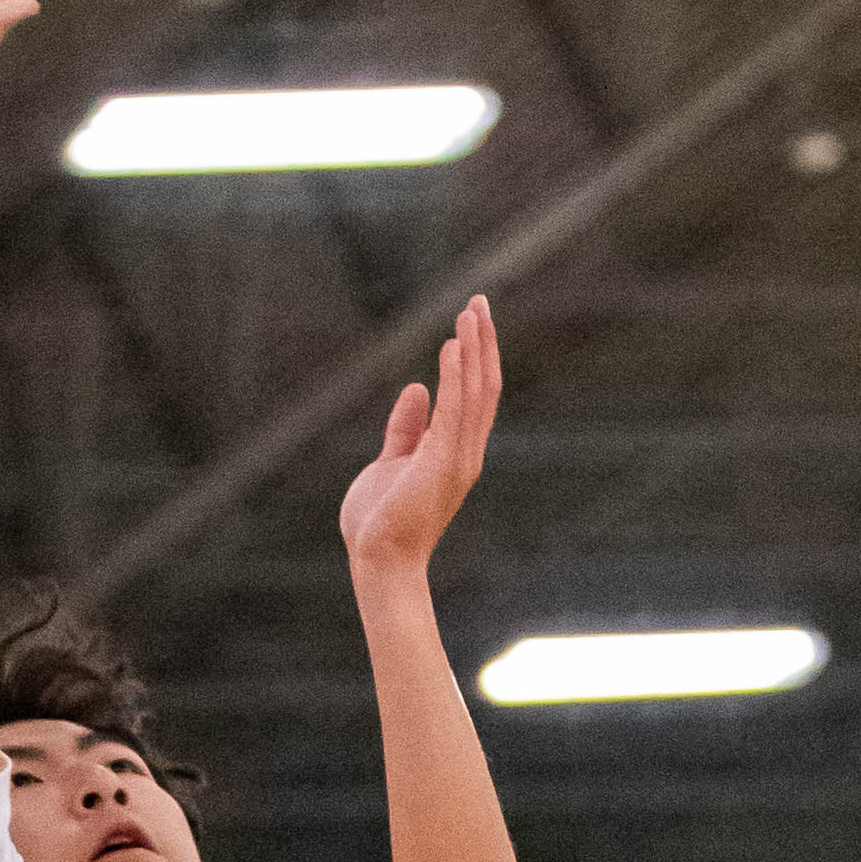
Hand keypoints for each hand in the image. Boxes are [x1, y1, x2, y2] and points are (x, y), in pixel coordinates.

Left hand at [340, 295, 501, 576]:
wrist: (378, 560)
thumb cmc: (381, 521)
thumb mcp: (392, 461)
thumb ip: (406, 427)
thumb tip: (417, 389)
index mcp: (455, 453)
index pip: (474, 396)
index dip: (475, 357)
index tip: (471, 320)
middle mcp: (465, 454)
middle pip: (483, 387)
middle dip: (482, 343)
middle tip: (479, 301)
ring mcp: (457, 459)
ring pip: (474, 393)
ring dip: (473, 350)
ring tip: (471, 312)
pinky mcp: (442, 463)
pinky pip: (454, 410)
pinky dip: (455, 376)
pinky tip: (453, 345)